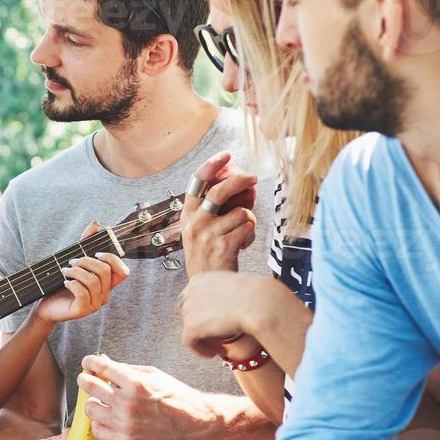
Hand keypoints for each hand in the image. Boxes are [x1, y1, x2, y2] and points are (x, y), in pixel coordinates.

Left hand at [33, 224, 129, 325]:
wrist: (46, 306)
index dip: (112, 259)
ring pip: (93, 281)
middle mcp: (104, 295)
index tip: (96, 253)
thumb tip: (96, 224)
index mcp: (106, 284)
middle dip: (86, 261)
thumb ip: (86, 244)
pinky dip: (72, 283)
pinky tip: (65, 282)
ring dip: (76, 271)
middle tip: (71, 262)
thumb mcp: (74, 262)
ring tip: (64, 271)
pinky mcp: (83, 310)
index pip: (124, 272)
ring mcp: (95, 304)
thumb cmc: (60, 284)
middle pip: (105, 272)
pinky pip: (82, 293)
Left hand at [75, 354, 215, 439]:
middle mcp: (128, 403)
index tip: (88, 363)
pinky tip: (108, 418)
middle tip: (87, 379)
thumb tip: (103, 363)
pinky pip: (98, 431)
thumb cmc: (176, 395)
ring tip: (101, 401)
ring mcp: (126, 424)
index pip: (100, 367)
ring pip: (90, 410)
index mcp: (135, 383)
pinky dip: (100, 423)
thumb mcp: (153, 374)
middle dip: (85, 380)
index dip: (89, 363)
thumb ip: (126, 369)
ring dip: (93, 403)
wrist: (196, 423)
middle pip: (89, 387)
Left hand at [180, 271, 270, 357]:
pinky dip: (202, 350)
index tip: (216, 322)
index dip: (203, 314)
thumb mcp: (232, 287)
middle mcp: (190, 291)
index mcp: (198, 280)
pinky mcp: (191, 325)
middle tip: (219, 335)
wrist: (258, 303)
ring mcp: (189, 308)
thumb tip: (219, 308)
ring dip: (205, 339)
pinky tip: (217, 352)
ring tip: (221, 344)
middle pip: (189, 315)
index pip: (192, 300)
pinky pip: (191, 343)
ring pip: (191, 330)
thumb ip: (220, 295)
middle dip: (203, 326)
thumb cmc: (254, 295)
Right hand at [181, 152, 258, 275]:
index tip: (226, 155)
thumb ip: (205, 211)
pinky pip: (247, 228)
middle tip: (252, 178)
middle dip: (240, 180)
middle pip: (219, 191)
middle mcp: (195, 222)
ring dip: (248, 219)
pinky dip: (250, 233)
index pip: (196, 182)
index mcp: (187, 214)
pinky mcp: (223, 246)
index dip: (211, 164)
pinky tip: (243, 242)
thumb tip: (227, 184)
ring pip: (240, 212)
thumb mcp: (195, 230)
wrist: (206, 285)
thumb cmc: (204, 255)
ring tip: (242, 230)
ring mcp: (208, 234)